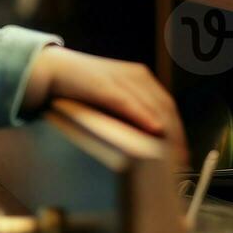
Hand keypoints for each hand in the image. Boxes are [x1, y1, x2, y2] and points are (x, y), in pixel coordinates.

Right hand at [20, 46, 188, 168]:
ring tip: (171, 154)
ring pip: (153, 106)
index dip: (178, 130)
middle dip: (176, 136)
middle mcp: (136, 75)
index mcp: (140, 77)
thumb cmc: (79, 89)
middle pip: (166, 108)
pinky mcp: (105, 84)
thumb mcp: (110, 99)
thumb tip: (147, 138)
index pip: (167, 106)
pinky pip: (129, 102)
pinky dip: (143, 116)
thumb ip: (128, 113)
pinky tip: (153, 130)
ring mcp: (121, 78)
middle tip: (180, 161)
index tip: (182, 153)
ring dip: (165, 132)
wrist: (50, 71)